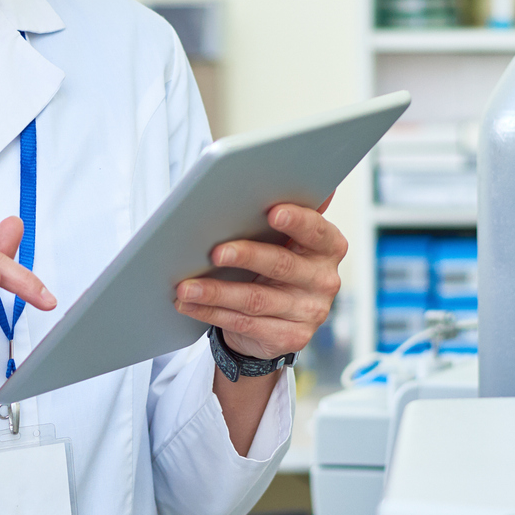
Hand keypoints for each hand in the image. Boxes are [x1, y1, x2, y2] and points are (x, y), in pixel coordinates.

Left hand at [173, 203, 345, 360]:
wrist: (277, 319)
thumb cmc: (276, 266)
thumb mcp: (284, 241)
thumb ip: (282, 216)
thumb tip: (271, 177)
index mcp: (328, 247)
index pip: (317, 231)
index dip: (297, 221)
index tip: (273, 212)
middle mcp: (325, 279)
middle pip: (281, 265)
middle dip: (245, 256)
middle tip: (215, 252)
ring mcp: (310, 312)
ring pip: (256, 299)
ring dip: (216, 292)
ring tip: (186, 287)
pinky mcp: (291, 337)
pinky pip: (245, 324)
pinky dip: (211, 313)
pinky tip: (189, 305)